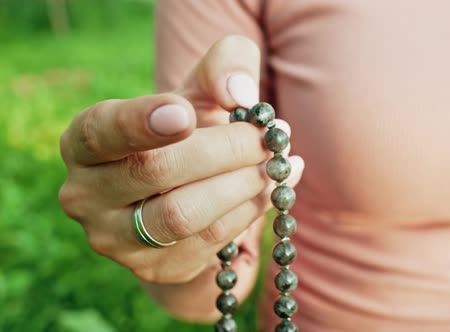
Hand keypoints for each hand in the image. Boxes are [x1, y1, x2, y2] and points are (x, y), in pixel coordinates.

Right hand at [58, 36, 303, 284]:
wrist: (186, 193)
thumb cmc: (190, 133)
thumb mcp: (201, 91)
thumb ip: (222, 68)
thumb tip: (241, 93)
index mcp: (85, 142)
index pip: (103, 131)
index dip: (142, 122)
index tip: (187, 114)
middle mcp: (85, 194)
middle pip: (155, 171)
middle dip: (224, 150)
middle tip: (267, 136)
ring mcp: (115, 239)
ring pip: (183, 214)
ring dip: (241, 186)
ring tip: (275, 163)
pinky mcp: (153, 268)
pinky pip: (208, 241)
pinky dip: (248, 211)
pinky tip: (269, 189)